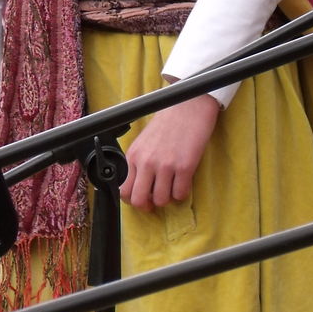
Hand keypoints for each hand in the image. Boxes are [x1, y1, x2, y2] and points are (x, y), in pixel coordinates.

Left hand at [120, 94, 220, 210]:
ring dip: (168, 198)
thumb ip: (139, 161)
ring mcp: (165, 165)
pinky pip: (180, 194)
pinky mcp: (185, 167)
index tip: (143, 198)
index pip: (124, 190)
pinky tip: (183, 182)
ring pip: (161, 200)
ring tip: (172, 186)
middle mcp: (146, 162)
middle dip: (148, 205)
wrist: (188, 106)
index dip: (133, 200)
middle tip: (156, 200)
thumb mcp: (144, 141)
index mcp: (134, 155)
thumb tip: (139, 184)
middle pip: (139, 200)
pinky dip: (182, 193)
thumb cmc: (168, 121)